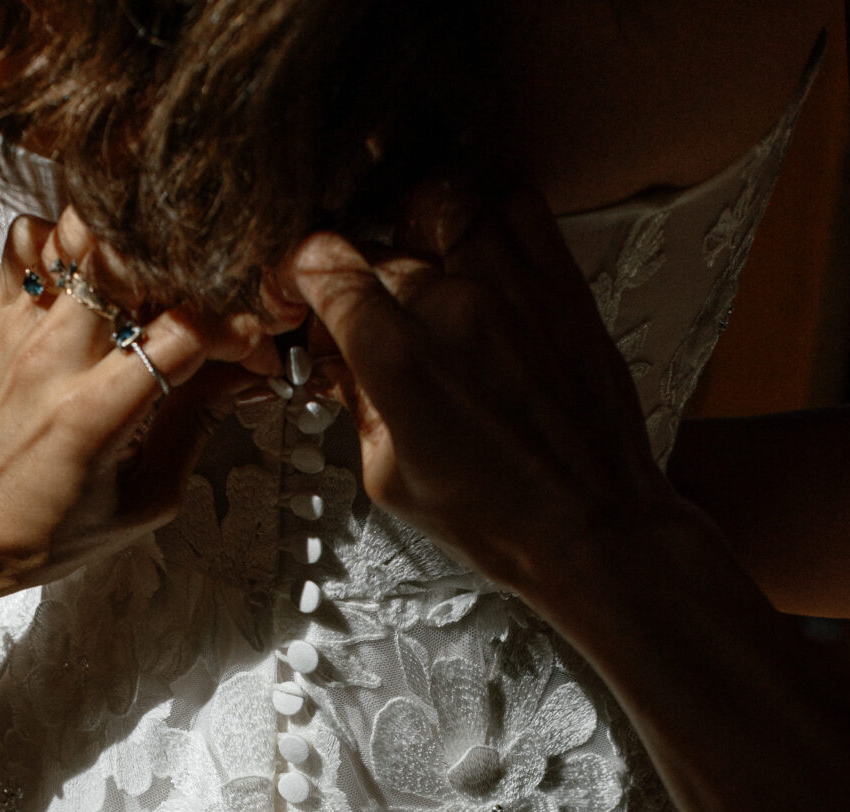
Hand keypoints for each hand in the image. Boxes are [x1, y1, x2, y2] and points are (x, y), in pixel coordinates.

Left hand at [0, 207, 285, 619]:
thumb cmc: (46, 531)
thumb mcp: (145, 500)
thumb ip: (195, 427)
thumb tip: (239, 378)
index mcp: (95, 413)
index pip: (186, 333)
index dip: (237, 335)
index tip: (251, 353)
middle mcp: (53, 358)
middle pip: (128, 258)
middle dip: (184, 272)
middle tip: (204, 303)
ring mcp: (20, 330)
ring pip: (76, 234)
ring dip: (125, 249)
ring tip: (151, 286)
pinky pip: (26, 243)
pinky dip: (65, 245)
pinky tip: (90, 283)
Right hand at [288, 184, 674, 605]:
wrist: (594, 529)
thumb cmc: (502, 521)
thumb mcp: (393, 480)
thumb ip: (359, 406)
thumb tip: (339, 366)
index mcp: (400, 360)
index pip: (325, 266)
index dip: (298, 273)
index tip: (299, 287)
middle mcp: (454, 308)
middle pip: (380, 245)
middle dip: (358, 275)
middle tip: (363, 312)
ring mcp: (513, 287)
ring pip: (442, 201)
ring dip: (417, 228)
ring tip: (418, 265)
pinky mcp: (562, 286)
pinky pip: (516, 205)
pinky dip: (485, 212)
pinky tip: (476, 246)